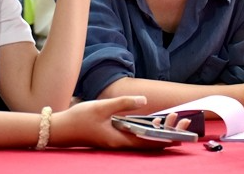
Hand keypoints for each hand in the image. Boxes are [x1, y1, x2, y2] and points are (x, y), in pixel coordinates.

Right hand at [50, 96, 190, 149]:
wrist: (59, 129)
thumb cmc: (79, 118)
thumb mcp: (102, 107)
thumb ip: (124, 104)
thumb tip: (144, 101)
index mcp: (118, 139)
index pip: (149, 141)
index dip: (166, 136)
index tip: (180, 129)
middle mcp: (120, 143)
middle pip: (150, 142)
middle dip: (168, 133)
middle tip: (184, 121)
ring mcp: (117, 141)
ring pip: (144, 139)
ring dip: (159, 131)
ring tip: (174, 120)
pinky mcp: (113, 136)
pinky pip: (135, 135)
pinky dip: (147, 130)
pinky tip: (154, 123)